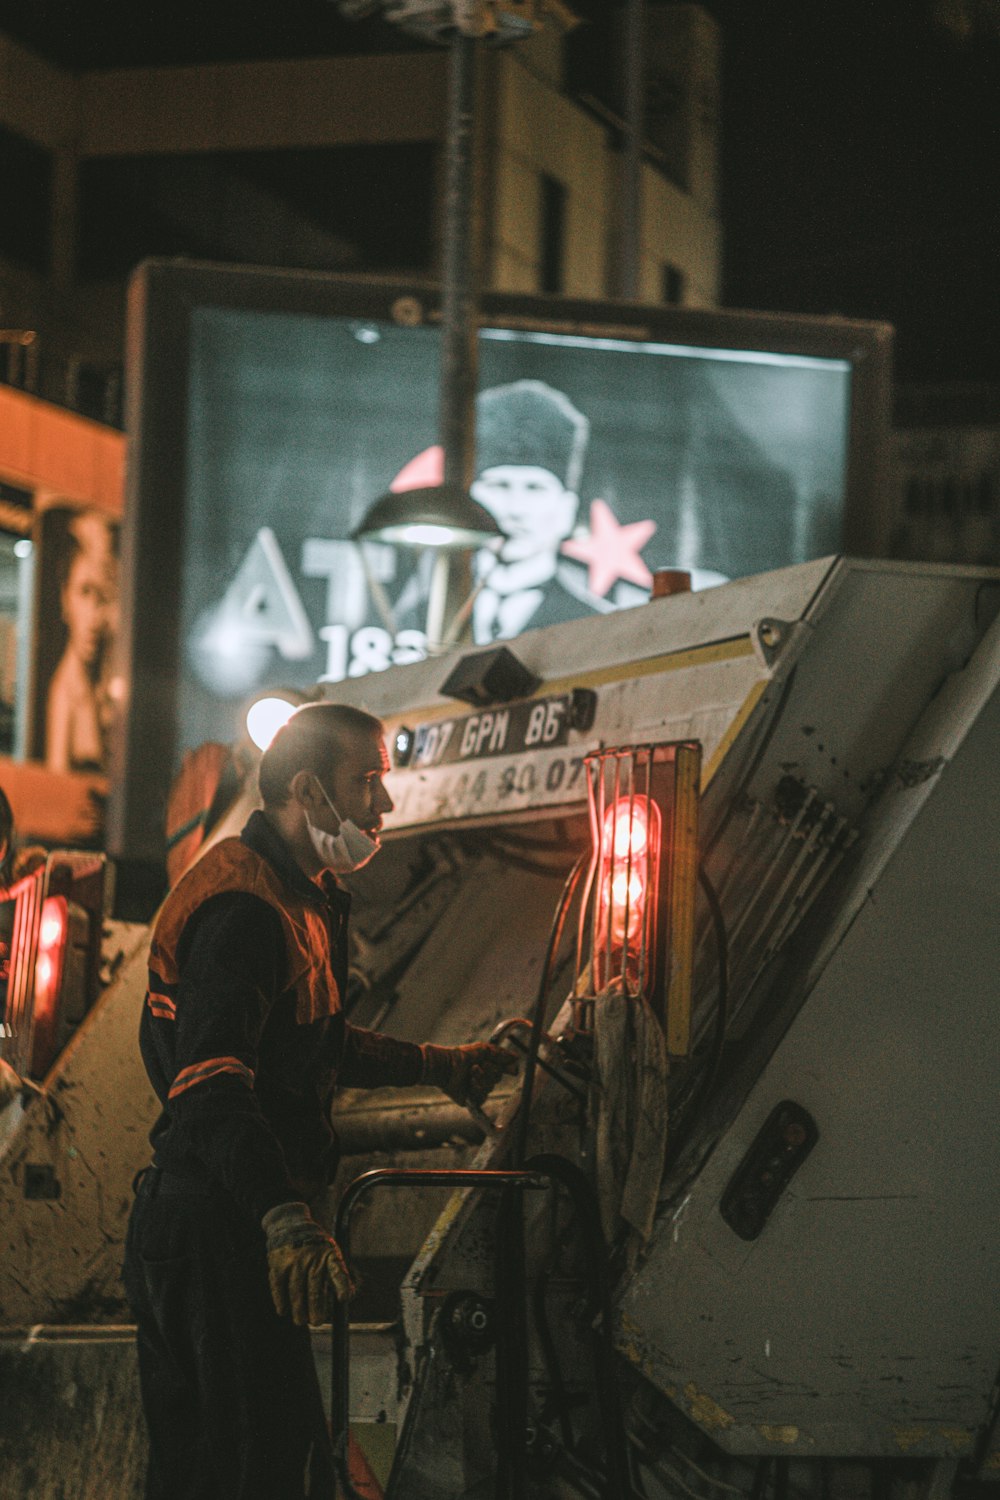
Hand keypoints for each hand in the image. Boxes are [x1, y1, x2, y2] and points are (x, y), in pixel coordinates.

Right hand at [261, 1201, 354, 1325]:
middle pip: (314, 1288)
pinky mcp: (278, 1263)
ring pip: (296, 1290)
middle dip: (316, 1308)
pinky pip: (279, 1286)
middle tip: (317, 1322)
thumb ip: (337, 1274)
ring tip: (301, 1321)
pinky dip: (280, 1300)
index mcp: (329, 1254)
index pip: (337, 1270)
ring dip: (298, 1309)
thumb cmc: (316, 1246)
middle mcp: (312, 1257)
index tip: (344, 1299)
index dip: (342, 1285)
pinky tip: (283, 1311)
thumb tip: (347, 1299)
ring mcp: (295, 1260)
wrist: (291, 1224)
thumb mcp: (330, 1252)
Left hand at [421, 1042, 518, 1108]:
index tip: (511, 1069)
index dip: (509, 1068)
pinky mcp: (473, 1099)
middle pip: (498, 1077)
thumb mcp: (483, 1049)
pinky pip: (483, 1096)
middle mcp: (484, 1077)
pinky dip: (476, 1088)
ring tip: (470, 1074)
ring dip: (480, 1078)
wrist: (447, 1067)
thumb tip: (516, 1057)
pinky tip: (469, 1084)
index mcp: (487, 1064)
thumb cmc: (462, 1056)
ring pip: (490, 1086)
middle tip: (476, 1066)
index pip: (504, 1068)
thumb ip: (500, 1053)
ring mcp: (478, 1088)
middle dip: (489, 1070)